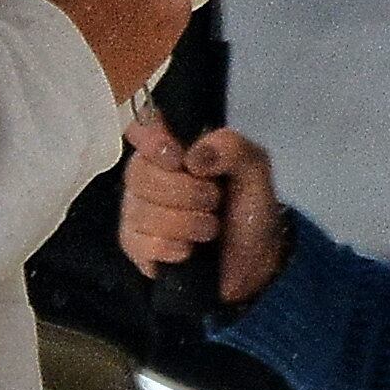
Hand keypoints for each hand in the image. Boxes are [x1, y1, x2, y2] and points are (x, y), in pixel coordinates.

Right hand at [117, 116, 288, 306]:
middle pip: (138, 171)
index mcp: (175, 147)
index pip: (141, 125)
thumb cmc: (249, 210)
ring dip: (185, 222)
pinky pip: (138, 242)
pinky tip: (189, 251)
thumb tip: (193, 157)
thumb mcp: (255, 170)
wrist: (254, 264)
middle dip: (184, 191)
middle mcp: (148, 174)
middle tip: (213, 201)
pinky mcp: (135, 246)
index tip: (179, 158)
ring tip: (210, 229)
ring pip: (140, 209)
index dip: (152, 139)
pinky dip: (170, 247)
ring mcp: (137, 210)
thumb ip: (232, 148)